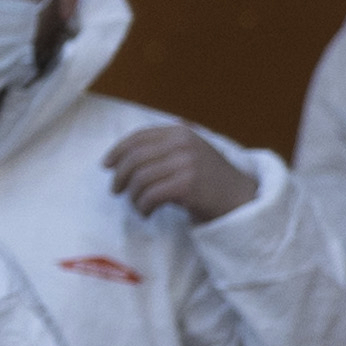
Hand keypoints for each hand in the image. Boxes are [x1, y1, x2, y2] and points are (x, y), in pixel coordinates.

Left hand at [106, 122, 258, 223]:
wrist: (239, 198)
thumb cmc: (207, 180)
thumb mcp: (188, 153)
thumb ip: (162, 148)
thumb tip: (120, 154)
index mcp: (180, 132)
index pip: (139, 136)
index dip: (117, 150)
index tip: (106, 165)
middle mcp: (183, 143)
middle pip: (134, 158)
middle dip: (119, 177)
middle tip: (116, 191)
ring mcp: (186, 162)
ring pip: (139, 179)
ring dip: (132, 196)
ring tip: (138, 205)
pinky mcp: (187, 184)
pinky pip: (150, 195)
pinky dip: (143, 207)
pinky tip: (147, 213)